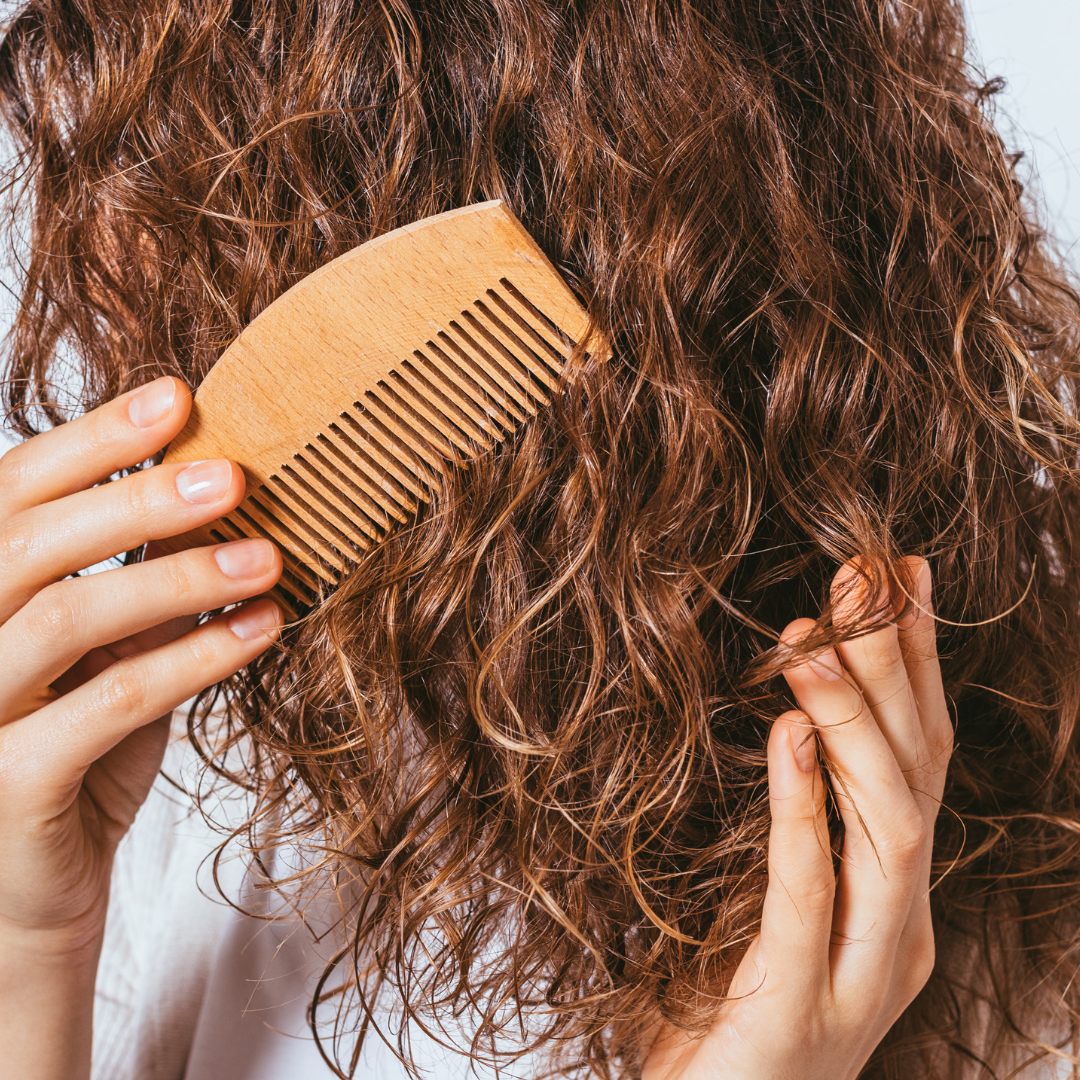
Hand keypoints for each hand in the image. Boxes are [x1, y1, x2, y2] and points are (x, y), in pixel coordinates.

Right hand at [0, 377, 282, 1078]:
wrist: (37, 893)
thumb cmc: (78, 757)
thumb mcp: (107, 656)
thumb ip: (138, 586)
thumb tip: (220, 499)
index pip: (12, 494)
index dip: (92, 440)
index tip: (179, 398)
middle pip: (28, 541)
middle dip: (136, 497)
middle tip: (234, 474)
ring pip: (64, 615)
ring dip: (177, 577)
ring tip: (269, 557)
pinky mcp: (5, 785)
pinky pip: (107, 702)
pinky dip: (193, 657)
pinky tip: (260, 628)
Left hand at [643, 556, 952, 1079]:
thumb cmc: (722, 1017)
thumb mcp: (768, 905)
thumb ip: (796, 824)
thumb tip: (788, 713)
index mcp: (894, 902)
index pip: (920, 761)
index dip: (918, 665)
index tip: (902, 575)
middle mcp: (898, 931)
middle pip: (919, 775)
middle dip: (898, 666)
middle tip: (868, 569)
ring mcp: (859, 975)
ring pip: (887, 825)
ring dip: (854, 720)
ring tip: (816, 634)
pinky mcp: (797, 1007)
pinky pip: (809, 895)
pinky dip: (802, 809)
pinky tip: (788, 733)